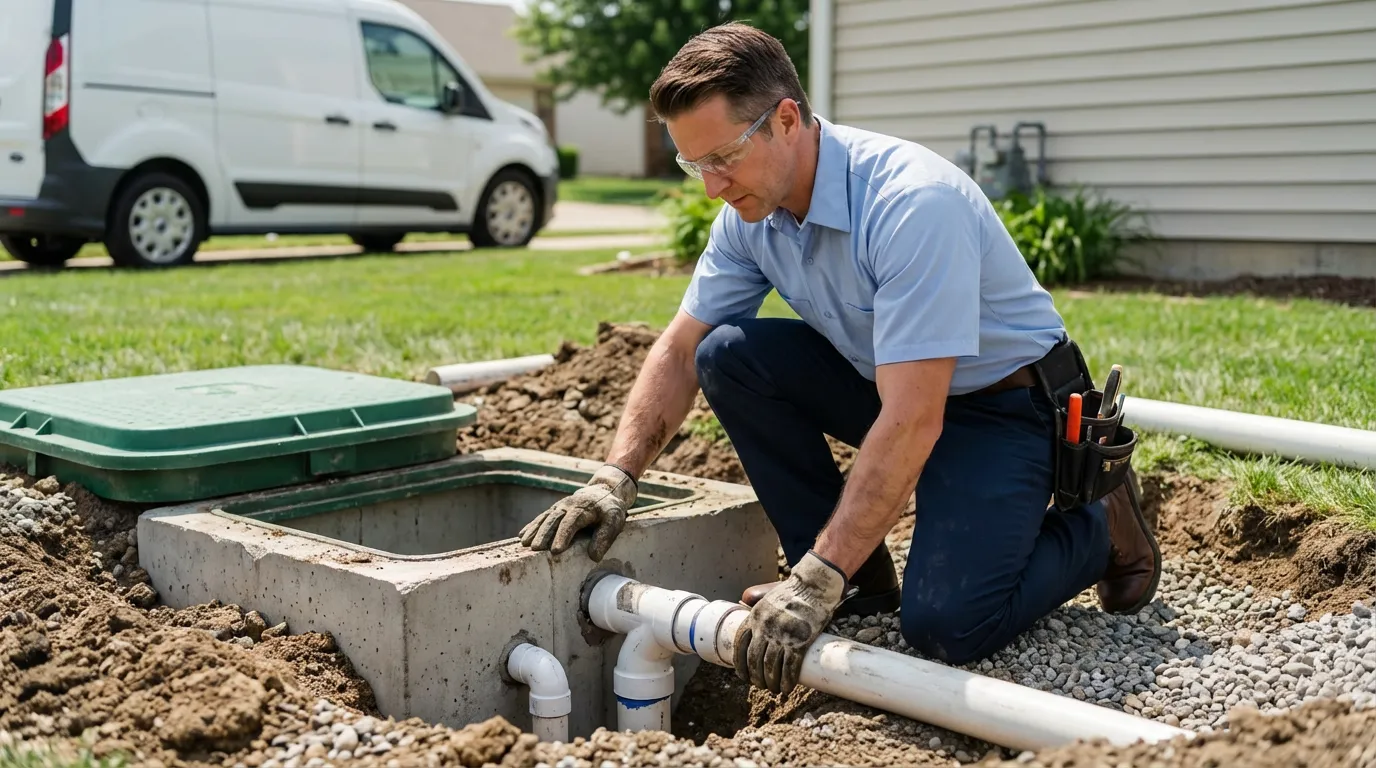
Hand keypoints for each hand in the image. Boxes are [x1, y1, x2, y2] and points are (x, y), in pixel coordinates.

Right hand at [518, 464, 636, 560]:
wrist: (603, 492)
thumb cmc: (609, 510)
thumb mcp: (614, 521)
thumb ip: (605, 537)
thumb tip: (593, 556)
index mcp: (583, 508)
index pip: (571, 522)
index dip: (562, 536)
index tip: (555, 550)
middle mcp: (568, 505)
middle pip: (553, 519)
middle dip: (544, 534)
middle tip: (535, 549)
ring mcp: (559, 507)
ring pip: (544, 517)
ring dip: (534, 530)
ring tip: (524, 544)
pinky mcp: (555, 510)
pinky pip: (541, 517)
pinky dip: (531, 526)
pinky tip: (522, 536)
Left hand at [733, 551, 848, 695]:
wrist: (815, 586)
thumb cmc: (794, 593)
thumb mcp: (768, 599)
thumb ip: (761, 613)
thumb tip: (754, 627)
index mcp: (755, 616)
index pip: (740, 645)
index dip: (740, 664)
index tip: (743, 676)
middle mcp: (765, 627)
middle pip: (754, 660)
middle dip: (756, 677)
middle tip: (761, 686)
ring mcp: (782, 635)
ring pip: (771, 667)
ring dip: (771, 682)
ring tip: (775, 690)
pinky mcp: (800, 641)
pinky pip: (790, 667)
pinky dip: (787, 681)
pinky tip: (787, 688)